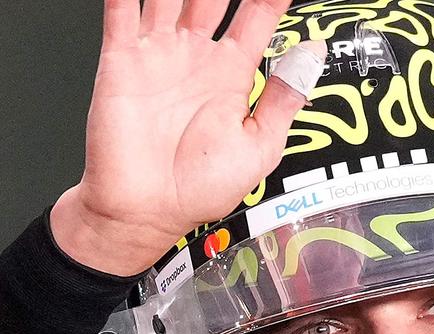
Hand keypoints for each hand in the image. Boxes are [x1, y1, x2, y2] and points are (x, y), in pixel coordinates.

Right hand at [51, 0, 324, 276]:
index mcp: (231, 75)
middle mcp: (195, 57)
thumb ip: (283, 98)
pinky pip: (122, 13)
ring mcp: (158, 55)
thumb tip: (312, 55)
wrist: (144, 214)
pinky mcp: (122, 62)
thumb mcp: (258, 148)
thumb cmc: (197, 190)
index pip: (258, 16)